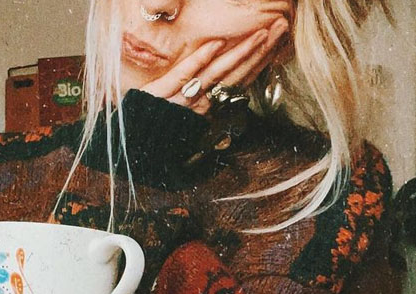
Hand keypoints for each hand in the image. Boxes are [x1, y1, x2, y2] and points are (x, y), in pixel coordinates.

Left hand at [140, 16, 289, 114]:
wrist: (136, 143)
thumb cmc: (159, 128)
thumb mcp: (186, 116)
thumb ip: (204, 101)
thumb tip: (223, 88)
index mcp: (207, 105)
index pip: (238, 80)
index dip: (258, 61)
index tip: (275, 42)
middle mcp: (200, 101)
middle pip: (235, 73)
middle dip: (259, 51)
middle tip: (279, 29)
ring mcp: (183, 97)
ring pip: (217, 72)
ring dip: (241, 52)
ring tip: (260, 33)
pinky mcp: (163, 92)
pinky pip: (185, 73)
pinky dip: (201, 58)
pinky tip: (217, 43)